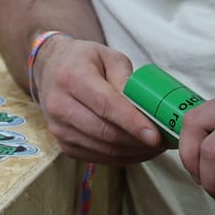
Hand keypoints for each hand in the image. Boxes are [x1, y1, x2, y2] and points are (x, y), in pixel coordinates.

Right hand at [33, 37, 169, 166]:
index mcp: (71, 76)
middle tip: (164, 141)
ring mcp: (59, 128)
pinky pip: (98, 157)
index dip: (132, 122)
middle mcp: (60, 104)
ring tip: (155, 146)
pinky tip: (138, 150)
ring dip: (134, 152)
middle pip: (105, 132)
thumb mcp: (107, 56)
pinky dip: (122, 158)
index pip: (105, 105)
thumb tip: (145, 108)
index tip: (155, 135)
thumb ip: (126, 79)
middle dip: (138, 141)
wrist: (50, 69)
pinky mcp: (63, 145)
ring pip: (104, 149)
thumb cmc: (83, 60)